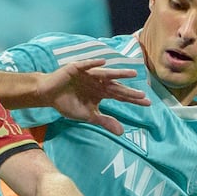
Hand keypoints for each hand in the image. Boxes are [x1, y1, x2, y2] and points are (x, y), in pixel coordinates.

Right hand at [36, 59, 150, 134]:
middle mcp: (99, 82)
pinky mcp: (77, 68)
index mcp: (102, 92)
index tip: (148, 103)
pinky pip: (87, 65)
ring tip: (132, 74)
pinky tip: (104, 62)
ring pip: (106, 74)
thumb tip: (122, 132)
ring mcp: (89, 74)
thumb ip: (105, 121)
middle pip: (117, 87)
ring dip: (118, 73)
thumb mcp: (88, 115)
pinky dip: (94, 63)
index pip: (121, 96)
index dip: (133, 99)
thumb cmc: (68, 104)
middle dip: (129, 91)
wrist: (48, 95)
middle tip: (143, 95)